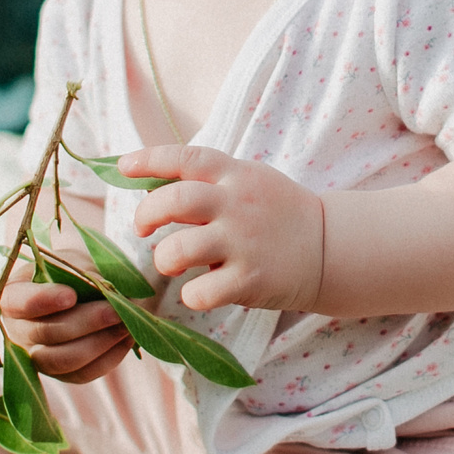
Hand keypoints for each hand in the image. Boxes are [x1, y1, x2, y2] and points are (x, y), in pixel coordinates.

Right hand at [0, 249, 131, 384]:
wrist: (86, 292)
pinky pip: (83, 374)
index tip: (71, 295)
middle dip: (84, 323)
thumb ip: (83, 273)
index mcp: (13, 295)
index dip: (41, 300)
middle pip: (45, 334)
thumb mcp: (76, 262)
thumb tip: (101, 287)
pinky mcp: (61, 374)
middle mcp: (18, 331)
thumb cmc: (75, 272)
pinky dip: (108, 358)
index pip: (17, 302)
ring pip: (63, 360)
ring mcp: (36, 357)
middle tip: (115, 311)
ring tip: (125, 325)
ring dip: (99, 343)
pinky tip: (126, 338)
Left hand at [122, 145, 325, 313]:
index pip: (186, 158)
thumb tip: (150, 184)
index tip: (122, 167)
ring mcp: (244, 243)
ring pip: (178, 250)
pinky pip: (201, 293)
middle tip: (141, 230)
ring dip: (164, 259)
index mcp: (235, 176)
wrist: (330, 247)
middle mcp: (237, 205)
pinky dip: (191, 295)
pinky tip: (201, 291)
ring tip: (173, 264)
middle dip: (146, 215)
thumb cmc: (278, 213)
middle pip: (175, 202)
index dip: (148, 159)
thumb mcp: (250, 181)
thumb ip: (208, 181)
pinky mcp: (251, 280)